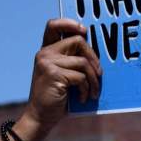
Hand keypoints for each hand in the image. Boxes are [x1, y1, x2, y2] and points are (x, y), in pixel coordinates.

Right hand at [17, 19, 101, 140]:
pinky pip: (81, 76)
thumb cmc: (57, 96)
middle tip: (99, 74)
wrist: (41, 116)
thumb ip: (72, 60)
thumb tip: (95, 53)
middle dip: (94, 58)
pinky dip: (87, 89)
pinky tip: (83, 98)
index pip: (53, 25)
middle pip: (79, 41)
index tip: (84, 30)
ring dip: (94, 80)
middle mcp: (45, 53)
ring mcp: (47, 62)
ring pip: (83, 62)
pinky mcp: (53, 73)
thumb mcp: (64, 74)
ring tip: (93, 92)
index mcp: (47, 51)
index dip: (69, 23)